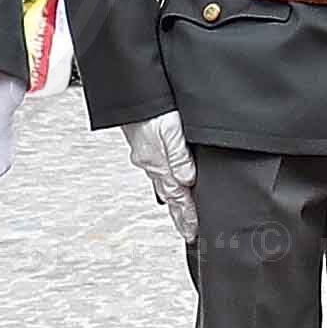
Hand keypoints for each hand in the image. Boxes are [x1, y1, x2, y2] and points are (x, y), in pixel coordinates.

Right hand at [120, 111, 194, 240]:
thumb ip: (180, 157)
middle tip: (189, 232)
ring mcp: (147, 157)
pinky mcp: (145, 148)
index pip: (177, 198)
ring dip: (175, 202)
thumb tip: (188, 181)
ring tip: (182, 216)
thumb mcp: (170, 132)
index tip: (194, 232)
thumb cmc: (151, 110)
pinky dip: (167, 184)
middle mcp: (151, 164)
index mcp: (158, 164)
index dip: (187, 216)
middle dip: (180, 215)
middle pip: (171, 196)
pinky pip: (159, 173)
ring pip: (165, 186)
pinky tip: (171, 185)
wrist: (132, 95)